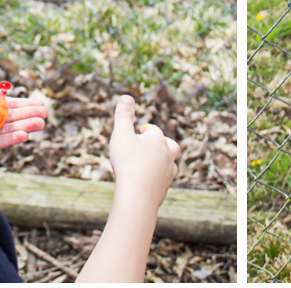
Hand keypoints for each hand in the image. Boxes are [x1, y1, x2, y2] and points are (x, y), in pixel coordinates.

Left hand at [0, 46, 48, 158]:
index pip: (10, 105)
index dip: (25, 104)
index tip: (40, 103)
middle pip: (13, 118)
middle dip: (29, 115)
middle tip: (45, 112)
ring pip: (8, 130)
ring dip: (25, 126)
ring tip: (40, 123)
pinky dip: (10, 138)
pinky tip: (23, 134)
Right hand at [108, 95, 180, 213]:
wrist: (138, 195)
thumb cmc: (128, 162)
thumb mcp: (121, 135)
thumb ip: (123, 116)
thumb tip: (126, 95)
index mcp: (158, 139)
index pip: (152, 130)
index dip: (143, 131)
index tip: (136, 134)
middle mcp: (168, 153)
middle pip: (169, 144)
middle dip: (159, 143)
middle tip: (146, 146)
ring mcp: (169, 171)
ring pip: (169, 162)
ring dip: (160, 161)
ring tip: (148, 164)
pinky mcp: (166, 187)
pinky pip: (164, 179)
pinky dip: (158, 177)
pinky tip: (149, 181)